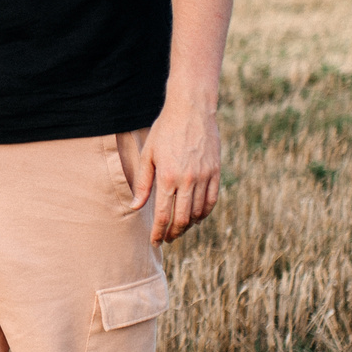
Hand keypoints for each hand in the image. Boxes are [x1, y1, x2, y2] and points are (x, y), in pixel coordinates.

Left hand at [125, 102, 221, 243]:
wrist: (191, 110)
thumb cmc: (165, 130)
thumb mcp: (148, 154)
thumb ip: (143, 183)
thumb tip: (136, 206)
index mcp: (167, 177)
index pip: (163, 215)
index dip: (158, 232)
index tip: (155, 241)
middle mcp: (187, 180)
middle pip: (182, 219)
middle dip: (173, 233)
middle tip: (167, 239)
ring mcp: (204, 176)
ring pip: (198, 212)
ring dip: (188, 224)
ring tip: (180, 228)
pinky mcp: (215, 172)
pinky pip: (212, 200)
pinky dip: (204, 212)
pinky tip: (196, 216)